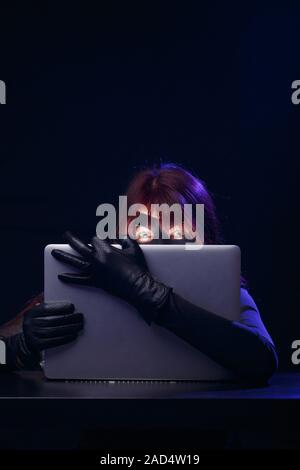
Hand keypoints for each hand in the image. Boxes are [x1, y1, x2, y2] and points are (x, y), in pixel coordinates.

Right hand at [3, 301, 83, 369]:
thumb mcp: (41, 314)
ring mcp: (33, 335)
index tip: (72, 307)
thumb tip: (70, 308)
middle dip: (68, 318)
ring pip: (54, 331)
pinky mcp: (37, 345)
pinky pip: (53, 341)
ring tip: (79, 326)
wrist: (27, 339)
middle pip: (52, 320)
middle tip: (80, 317)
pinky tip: (73, 335)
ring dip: (69, 328)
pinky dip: (65, 338)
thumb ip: (52, 309)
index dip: (60, 307)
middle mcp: (31, 323)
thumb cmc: (39, 323)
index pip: (47, 308)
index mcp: (32, 312)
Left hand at [51, 232, 171, 323]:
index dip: (96, 240)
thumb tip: (123, 239)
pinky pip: (79, 280)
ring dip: (63, 256)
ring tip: (54, 253)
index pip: (95, 240)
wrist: (137, 286)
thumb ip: (127, 241)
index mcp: (106, 249)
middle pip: (80, 247)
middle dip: (71, 239)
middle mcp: (97, 259)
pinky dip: (70, 278)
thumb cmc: (137, 267)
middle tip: (65, 235)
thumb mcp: (134, 250)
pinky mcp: (96, 282)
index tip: (98, 241)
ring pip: (75, 262)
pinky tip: (61, 276)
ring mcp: (95, 271)